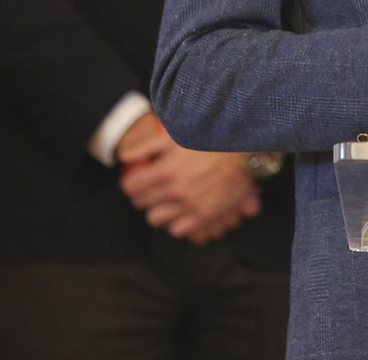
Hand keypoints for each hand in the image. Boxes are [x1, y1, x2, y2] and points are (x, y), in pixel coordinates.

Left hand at [117, 114, 260, 243]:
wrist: (244, 151)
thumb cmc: (209, 139)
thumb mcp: (175, 136)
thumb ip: (145, 146)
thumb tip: (123, 157)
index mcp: (165, 171)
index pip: (130, 187)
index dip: (131, 182)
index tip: (137, 179)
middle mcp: (175, 192)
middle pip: (141, 204)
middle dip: (143, 195)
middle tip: (152, 188)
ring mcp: (190, 206)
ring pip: (157, 220)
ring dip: (158, 210)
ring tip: (166, 201)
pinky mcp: (205, 216)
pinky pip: (178, 230)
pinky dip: (177, 223)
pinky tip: (181, 212)